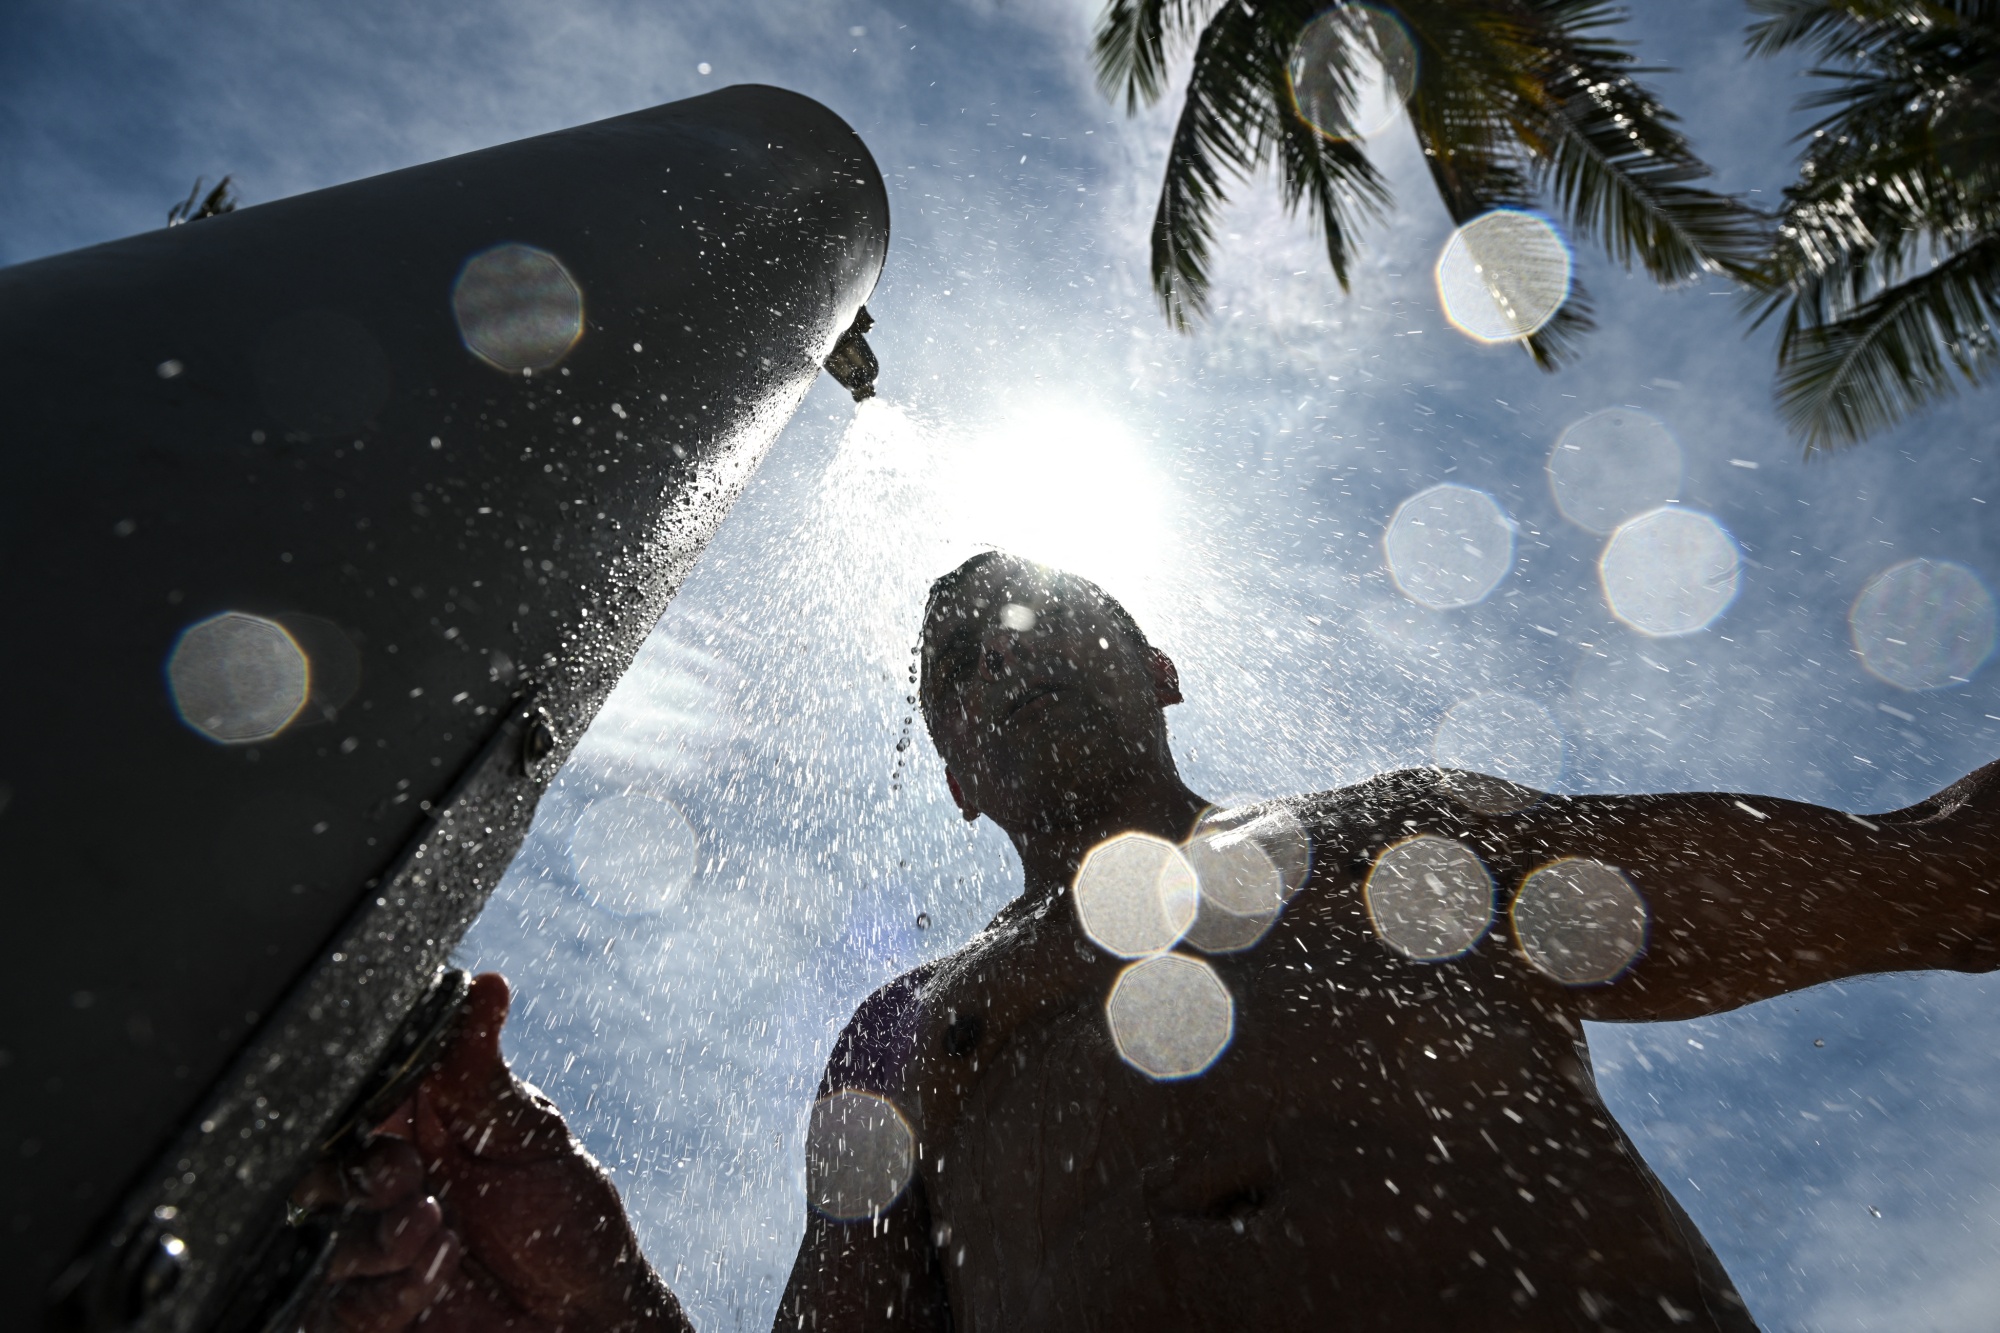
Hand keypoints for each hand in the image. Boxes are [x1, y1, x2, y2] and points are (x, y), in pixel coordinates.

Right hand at [292, 973, 687, 1332]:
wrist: (583, 1325)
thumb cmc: (568, 1226)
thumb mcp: (530, 1141)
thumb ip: (485, 1073)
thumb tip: (485, 984)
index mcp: (414, 1128)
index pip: (353, 1099)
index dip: (358, 1104)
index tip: (391, 1116)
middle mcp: (379, 1187)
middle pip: (314, 1165)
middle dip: (361, 1173)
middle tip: (412, 1179)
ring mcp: (365, 1250)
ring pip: (318, 1232)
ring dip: (379, 1236)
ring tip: (439, 1233)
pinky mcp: (359, 1313)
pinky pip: (329, 1301)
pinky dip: (385, 1291)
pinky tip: (435, 1281)